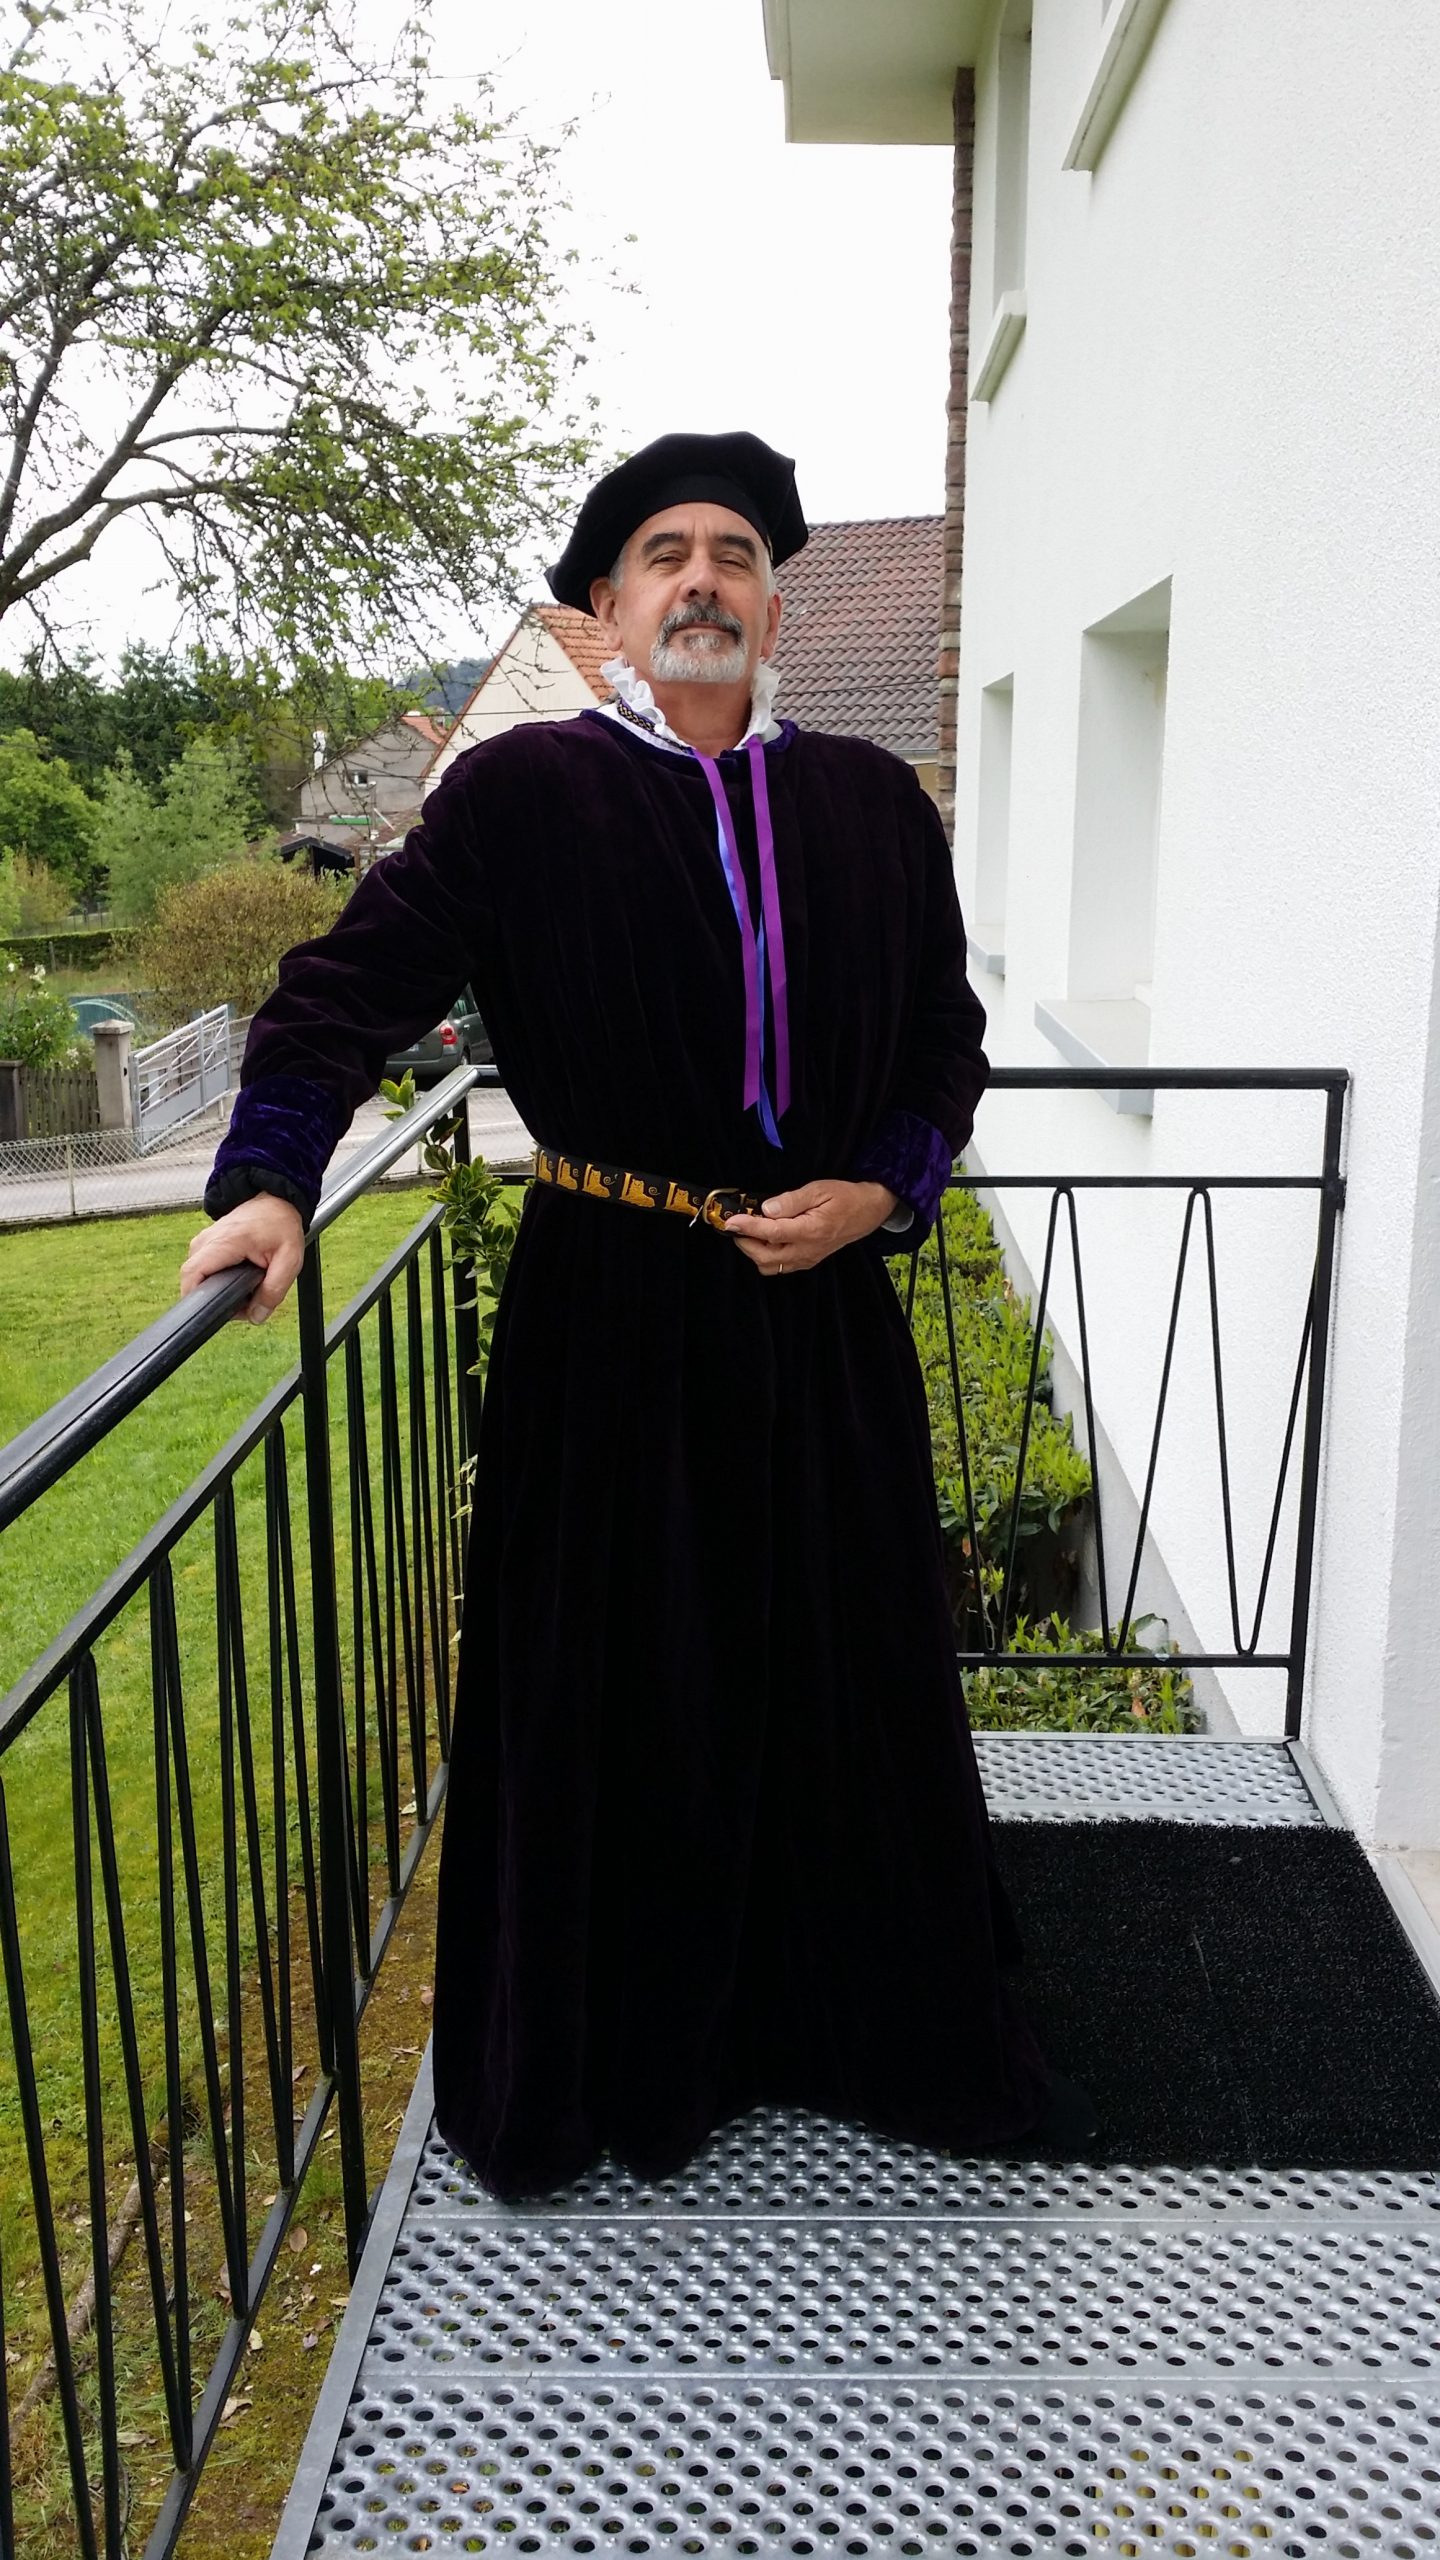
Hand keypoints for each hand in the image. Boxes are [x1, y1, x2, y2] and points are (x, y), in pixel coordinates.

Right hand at [179, 1193, 305, 1323]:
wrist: (276, 1201)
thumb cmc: (281, 1224)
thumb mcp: (289, 1261)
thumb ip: (274, 1291)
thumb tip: (256, 1316)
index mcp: (224, 1243)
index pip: (192, 1275)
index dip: (198, 1299)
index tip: (219, 1311)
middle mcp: (206, 1241)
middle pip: (193, 1281)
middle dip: (215, 1299)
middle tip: (243, 1303)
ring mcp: (204, 1241)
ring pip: (198, 1277)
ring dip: (218, 1290)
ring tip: (246, 1289)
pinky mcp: (207, 1245)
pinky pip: (203, 1269)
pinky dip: (219, 1279)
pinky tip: (240, 1278)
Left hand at [723, 1178, 899, 1274]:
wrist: (867, 1212)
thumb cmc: (845, 1198)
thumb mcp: (819, 1190)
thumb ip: (792, 1200)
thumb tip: (767, 1209)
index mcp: (811, 1230)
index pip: (771, 1232)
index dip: (747, 1227)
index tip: (731, 1221)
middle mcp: (807, 1250)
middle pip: (765, 1257)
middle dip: (745, 1242)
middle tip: (738, 1224)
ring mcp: (807, 1259)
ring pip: (770, 1266)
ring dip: (754, 1251)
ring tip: (750, 1231)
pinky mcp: (807, 1261)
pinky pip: (780, 1266)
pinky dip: (765, 1256)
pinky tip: (765, 1238)